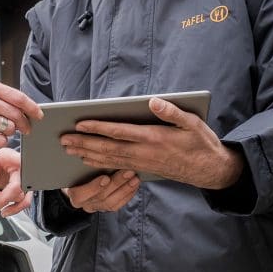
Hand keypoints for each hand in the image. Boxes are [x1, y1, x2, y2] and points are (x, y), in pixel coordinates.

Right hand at [0, 78, 43, 147]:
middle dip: (25, 124)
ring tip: (2, 129)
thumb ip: (1, 96)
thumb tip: (26, 107)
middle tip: (26, 129)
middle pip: (16, 114)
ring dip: (10, 132)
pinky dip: (1, 140)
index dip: (32, 107)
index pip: (18, 97)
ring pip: (9, 128)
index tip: (39, 114)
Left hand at [0, 148, 31, 215]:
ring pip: (22, 196)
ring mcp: (23, 180)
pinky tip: (4, 210)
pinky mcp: (23, 190)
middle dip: (5, 197)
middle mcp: (21, 168)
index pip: (21, 168)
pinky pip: (24, 202)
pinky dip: (14, 209)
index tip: (14, 189)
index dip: (21, 178)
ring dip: (5, 202)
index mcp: (11, 158)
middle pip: (21, 185)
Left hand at [60, 97, 243, 189]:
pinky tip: (88, 159)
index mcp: (154, 138)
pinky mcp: (142, 168)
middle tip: (64, 140)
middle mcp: (144, 153)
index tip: (80, 123)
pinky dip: (100, 162)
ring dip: (87, 154)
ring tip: (69, 149)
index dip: (99, 128)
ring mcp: (142, 163)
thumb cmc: (201, 142)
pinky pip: (116, 166)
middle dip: (84, 143)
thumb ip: (172, 112)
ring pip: (109, 159)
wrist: (209, 170)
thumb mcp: (193, 123)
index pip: (120, 132)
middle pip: (108, 148)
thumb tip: (153, 101)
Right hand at [62, 170, 139, 212]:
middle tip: (128, 172)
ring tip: (135, 178)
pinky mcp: (106, 207)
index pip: (81, 194)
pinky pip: (118, 204)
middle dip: (116, 184)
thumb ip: (83, 163)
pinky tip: (135, 185)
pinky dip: (128, 194)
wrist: (76, 182)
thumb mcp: (74, 167)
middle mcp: (84, 204)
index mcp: (73, 194)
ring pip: (111, 202)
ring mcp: (96, 207)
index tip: (105, 178)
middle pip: (101, 197)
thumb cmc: (74, 171)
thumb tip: (89, 150)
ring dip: (125, 189)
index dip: (94, 187)